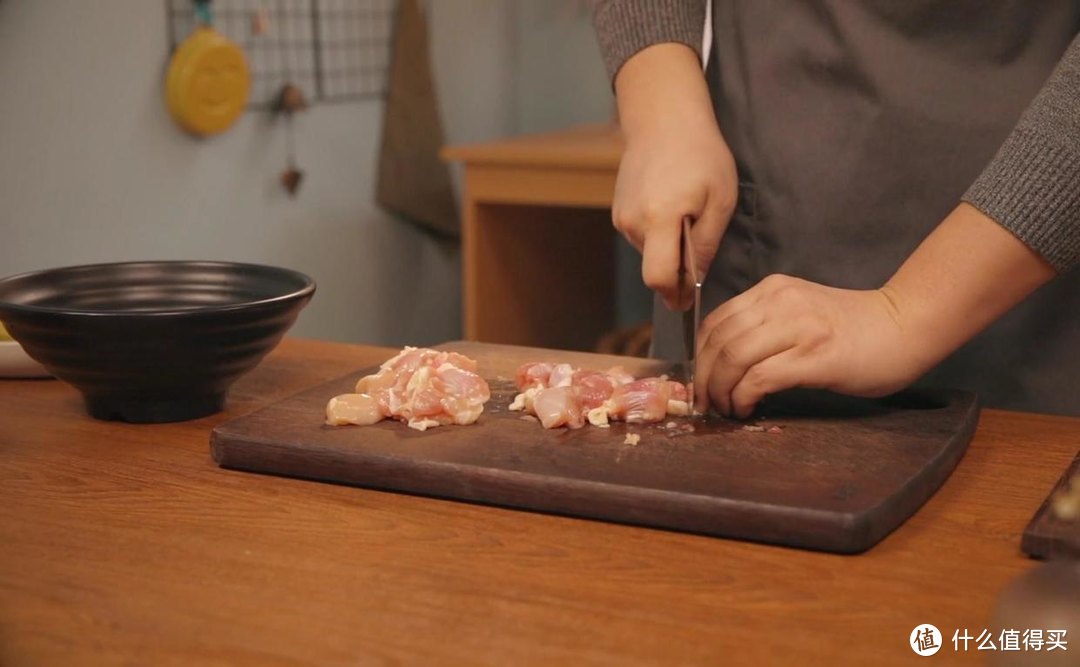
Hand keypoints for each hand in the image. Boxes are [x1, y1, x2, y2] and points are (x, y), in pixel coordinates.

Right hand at [612, 44, 737, 310]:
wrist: (664, 120)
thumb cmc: (701, 155)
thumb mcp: (721, 199)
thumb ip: (707, 243)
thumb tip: (695, 279)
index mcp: (660, 218)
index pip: (658, 277)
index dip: (673, 294)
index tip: (687, 301)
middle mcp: (633, 222)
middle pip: (654, 267)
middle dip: (676, 269)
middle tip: (700, 247)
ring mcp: (621, 217)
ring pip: (648, 253)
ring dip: (668, 249)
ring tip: (688, 216)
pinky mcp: (618, 211)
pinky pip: (641, 237)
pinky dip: (658, 234)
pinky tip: (672, 208)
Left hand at [694, 275, 921, 417]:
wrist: (906, 326)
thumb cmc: (856, 328)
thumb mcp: (800, 314)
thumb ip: (766, 327)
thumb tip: (726, 364)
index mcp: (772, 290)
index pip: (716, 322)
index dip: (700, 356)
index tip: (702, 382)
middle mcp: (779, 302)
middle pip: (718, 341)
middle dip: (704, 378)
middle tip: (706, 403)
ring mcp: (797, 327)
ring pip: (732, 358)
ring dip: (720, 391)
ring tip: (725, 409)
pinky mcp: (812, 356)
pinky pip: (758, 378)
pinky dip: (743, 397)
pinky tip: (747, 409)